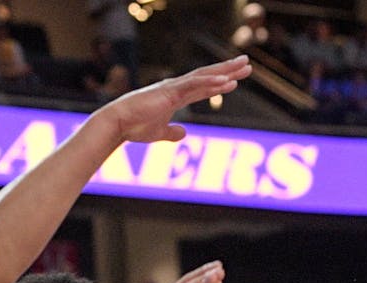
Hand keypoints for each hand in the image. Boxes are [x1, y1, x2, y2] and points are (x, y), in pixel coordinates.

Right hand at [99, 57, 251, 143]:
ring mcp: (174, 87)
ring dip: (226, 71)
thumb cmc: (134, 127)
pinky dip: (211, 82)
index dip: (220, 84)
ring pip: (205, 76)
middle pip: (208, 77)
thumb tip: (183, 133)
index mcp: (175, 97)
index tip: (236, 80)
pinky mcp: (170, 91)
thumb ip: (171, 132)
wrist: (118, 124)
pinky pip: (194, 84)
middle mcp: (177, 88)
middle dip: (229, 70)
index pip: (203, 88)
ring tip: (244, 66)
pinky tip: (227, 81)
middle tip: (248, 64)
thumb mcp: (159, 132)